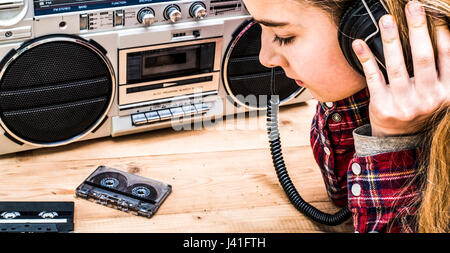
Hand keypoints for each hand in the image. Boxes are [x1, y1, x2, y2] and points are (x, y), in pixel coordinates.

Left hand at [352, 0, 448, 136]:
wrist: (399, 139)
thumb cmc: (419, 107)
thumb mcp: (437, 92)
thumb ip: (440, 70)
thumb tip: (440, 33)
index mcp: (446, 93)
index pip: (446, 57)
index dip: (441, 34)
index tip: (434, 14)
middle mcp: (428, 99)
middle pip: (422, 57)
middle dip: (418, 29)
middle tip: (413, 6)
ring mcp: (404, 103)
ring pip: (396, 66)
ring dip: (391, 39)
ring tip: (386, 20)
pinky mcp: (382, 106)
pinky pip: (373, 77)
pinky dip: (366, 58)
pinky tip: (359, 43)